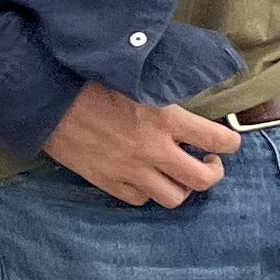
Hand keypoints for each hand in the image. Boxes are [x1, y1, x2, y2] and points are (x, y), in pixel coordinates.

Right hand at [45, 82, 242, 207]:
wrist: (47, 98)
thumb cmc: (91, 80)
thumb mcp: (139, 79)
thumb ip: (167, 93)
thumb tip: (189, 96)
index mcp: (166, 118)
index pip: (220, 140)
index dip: (231, 142)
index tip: (226, 141)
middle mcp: (153, 149)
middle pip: (204, 179)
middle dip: (213, 173)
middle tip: (208, 161)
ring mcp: (131, 170)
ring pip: (174, 198)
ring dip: (182, 187)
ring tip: (179, 173)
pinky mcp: (108, 182)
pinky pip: (140, 200)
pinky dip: (149, 192)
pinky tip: (147, 177)